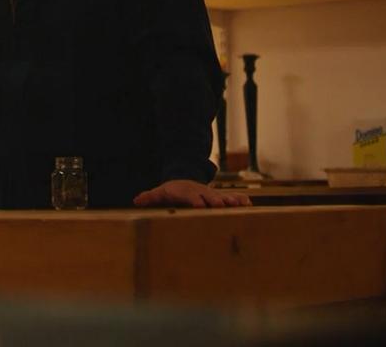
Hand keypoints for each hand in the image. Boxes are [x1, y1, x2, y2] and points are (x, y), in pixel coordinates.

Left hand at [133, 179, 250, 207]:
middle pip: (209, 196)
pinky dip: (240, 200)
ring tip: (239, 205)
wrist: (184, 180)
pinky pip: (232, 197)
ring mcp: (211, 194)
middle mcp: (201, 192)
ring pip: (223, 196)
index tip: (199, 205)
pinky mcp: (220, 197)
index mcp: (186, 192)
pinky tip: (249, 205)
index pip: (190, 196)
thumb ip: (150, 197)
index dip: (194, 200)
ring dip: (230, 200)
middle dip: (215, 201)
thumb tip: (137, 200)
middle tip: (221, 206)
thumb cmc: (171, 191)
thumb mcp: (160, 193)